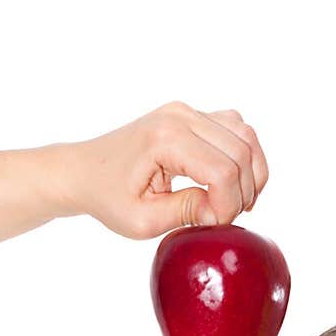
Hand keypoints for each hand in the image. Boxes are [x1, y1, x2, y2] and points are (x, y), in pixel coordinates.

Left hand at [63, 101, 268, 238]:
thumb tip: (221, 212)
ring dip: (251, 174)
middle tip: (223, 217)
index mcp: (165, 139)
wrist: (84, 171)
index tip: (212, 224)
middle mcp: (180, 116)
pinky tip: (234, 183)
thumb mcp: (142, 220)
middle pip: (241, 153)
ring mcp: (187, 111)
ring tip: (236, 202)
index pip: (223, 172)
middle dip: (243, 193)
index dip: (228, 206)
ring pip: (246, 137)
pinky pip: (237, 130)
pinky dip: (246, 158)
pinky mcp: (193, 115)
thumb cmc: (108, 197)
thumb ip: (186, 213)